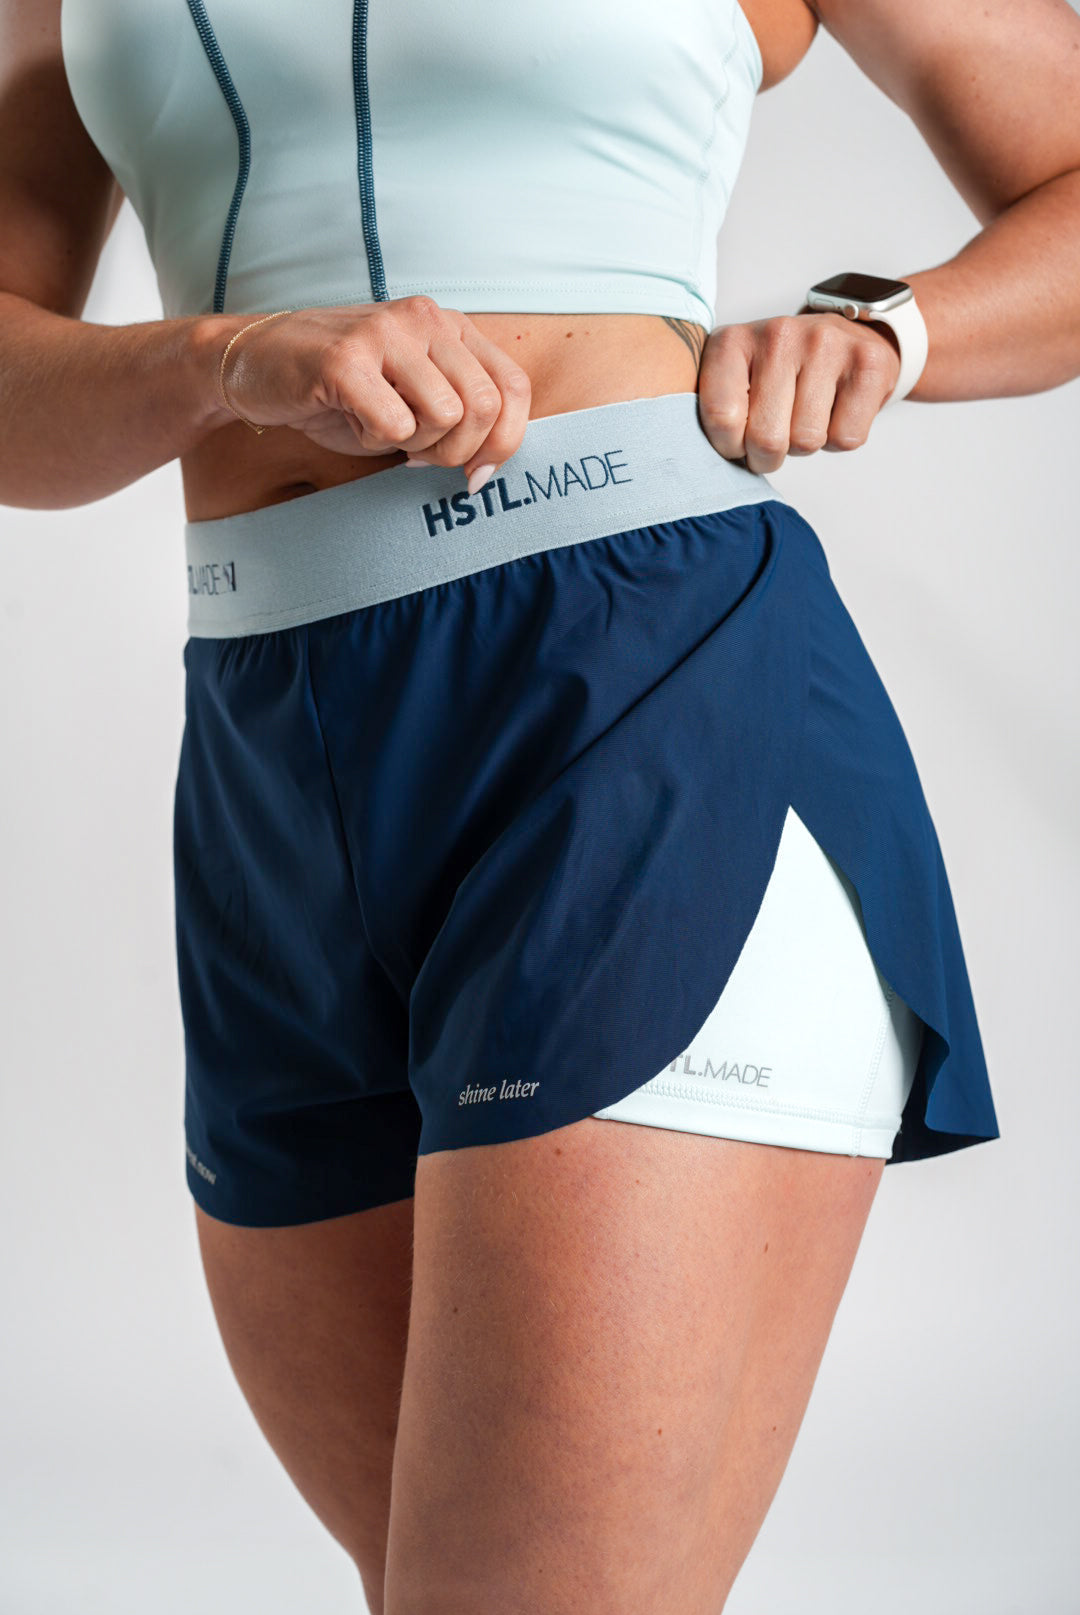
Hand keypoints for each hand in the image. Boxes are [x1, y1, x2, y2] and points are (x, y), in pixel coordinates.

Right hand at [216, 295, 531, 484]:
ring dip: (414, 444)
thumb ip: (459, 416)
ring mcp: (385, 333)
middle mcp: (424, 319)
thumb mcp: (412, 397)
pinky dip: (375, 441)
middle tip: (418, 455)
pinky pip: (394, 426)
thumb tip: (490, 466)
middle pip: (484, 407)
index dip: (505, 442)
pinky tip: (351, 420)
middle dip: (457, 452)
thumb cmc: (339, 390)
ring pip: (445, 416)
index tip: (476, 474)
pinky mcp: (346, 359)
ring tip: (379, 427)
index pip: (513, 388)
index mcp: (449, 326)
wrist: (253, 364)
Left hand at [695, 312, 901, 473]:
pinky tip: (834, 408)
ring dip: (805, 445)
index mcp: (732, 342)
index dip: (731, 447)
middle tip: (775, 435)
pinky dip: (839, 438)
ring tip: (805, 414)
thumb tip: (700, 463)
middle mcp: (777, 334)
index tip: (739, 437)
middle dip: (769, 455)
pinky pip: (845, 438)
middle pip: (766, 440)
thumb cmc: (779, 373)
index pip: (721, 421)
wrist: (847, 336)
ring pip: (807, 441)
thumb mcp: (733, 381)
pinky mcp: (868, 362)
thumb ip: (712, 413)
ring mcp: (825, 343)